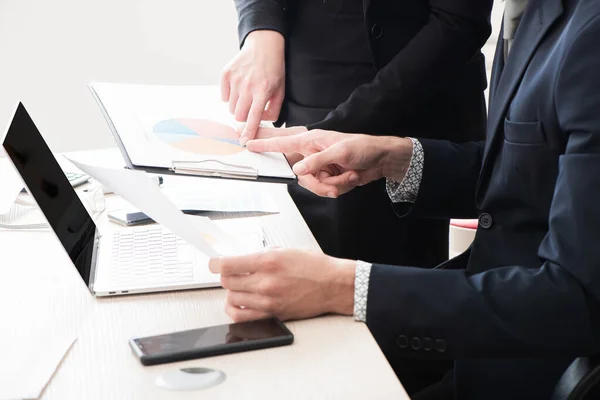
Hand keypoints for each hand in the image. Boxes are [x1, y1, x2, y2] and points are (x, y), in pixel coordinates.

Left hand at [208, 249, 355, 321]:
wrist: (332, 285)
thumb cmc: (314, 267)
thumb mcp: (286, 250)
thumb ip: (261, 254)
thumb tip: (241, 258)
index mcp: (268, 261)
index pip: (227, 264)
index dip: (215, 263)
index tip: (213, 263)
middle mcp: (266, 281)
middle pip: (226, 281)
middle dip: (225, 275)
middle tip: (231, 272)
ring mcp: (268, 300)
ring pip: (232, 297)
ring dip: (232, 290)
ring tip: (240, 286)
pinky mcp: (272, 314)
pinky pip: (241, 315)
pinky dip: (235, 308)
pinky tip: (239, 302)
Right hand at [221, 30, 284, 143]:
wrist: (264, 45)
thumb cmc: (274, 69)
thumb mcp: (280, 90)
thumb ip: (274, 109)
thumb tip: (261, 121)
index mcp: (263, 91)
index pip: (254, 117)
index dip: (249, 132)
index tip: (244, 142)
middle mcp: (248, 86)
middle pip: (238, 115)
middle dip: (243, 117)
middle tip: (250, 108)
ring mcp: (235, 79)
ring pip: (230, 107)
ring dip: (237, 106)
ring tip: (246, 95)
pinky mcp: (226, 74)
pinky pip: (224, 96)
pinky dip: (230, 96)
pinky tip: (239, 87)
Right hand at [247, 129, 413, 197]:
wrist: (381, 160)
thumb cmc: (363, 147)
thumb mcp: (340, 152)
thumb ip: (316, 161)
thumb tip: (298, 170)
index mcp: (311, 140)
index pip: (282, 143)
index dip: (265, 143)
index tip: (248, 143)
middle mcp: (311, 154)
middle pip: (300, 176)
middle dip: (319, 183)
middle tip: (334, 181)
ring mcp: (319, 167)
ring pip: (313, 186)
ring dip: (334, 186)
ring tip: (349, 175)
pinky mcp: (327, 177)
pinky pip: (325, 190)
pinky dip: (340, 188)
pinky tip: (351, 177)